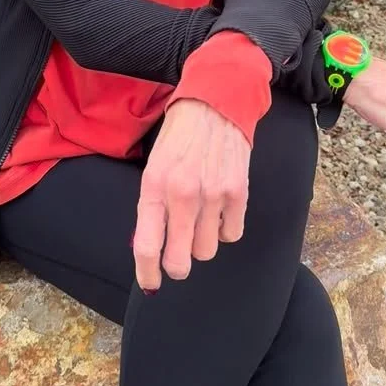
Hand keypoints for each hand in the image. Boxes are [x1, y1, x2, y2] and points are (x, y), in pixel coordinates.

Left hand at [132, 99, 251, 291]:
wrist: (215, 102)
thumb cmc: (180, 134)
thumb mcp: (154, 164)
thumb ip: (152, 202)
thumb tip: (153, 243)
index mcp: (154, 185)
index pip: (147, 245)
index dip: (147, 273)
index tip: (150, 284)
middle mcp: (183, 194)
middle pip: (180, 260)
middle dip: (177, 266)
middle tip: (178, 258)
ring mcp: (213, 195)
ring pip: (207, 250)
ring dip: (201, 242)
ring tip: (200, 218)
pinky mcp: (238, 192)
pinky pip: (231, 234)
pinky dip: (224, 230)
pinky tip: (219, 210)